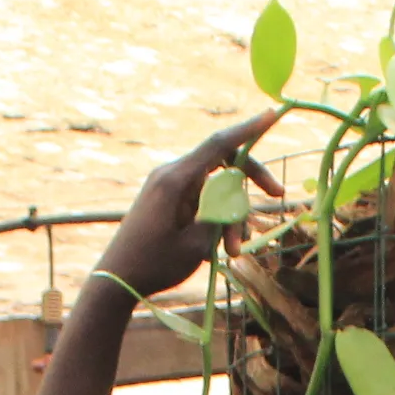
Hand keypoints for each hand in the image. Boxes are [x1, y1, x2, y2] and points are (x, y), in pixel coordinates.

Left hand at [97, 113, 281, 300]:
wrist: (117, 280)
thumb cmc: (155, 264)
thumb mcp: (197, 244)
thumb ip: (220, 215)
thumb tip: (233, 199)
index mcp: (176, 180)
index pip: (218, 144)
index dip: (248, 130)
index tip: (272, 115)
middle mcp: (171, 174)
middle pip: (223, 164)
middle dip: (249, 183)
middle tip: (277, 196)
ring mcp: (168, 186)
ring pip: (215, 188)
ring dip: (230, 217)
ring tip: (232, 252)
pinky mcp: (168, 199)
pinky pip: (202, 198)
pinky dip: (216, 218)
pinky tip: (219, 248)